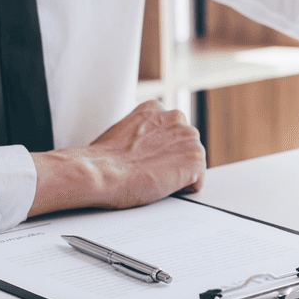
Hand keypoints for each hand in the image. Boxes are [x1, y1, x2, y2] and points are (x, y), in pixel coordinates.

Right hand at [29, 100, 205, 215]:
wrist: (101, 172)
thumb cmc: (103, 160)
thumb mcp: (122, 132)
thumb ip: (142, 133)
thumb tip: (143, 147)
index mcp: (156, 109)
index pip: (170, 131)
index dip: (158, 151)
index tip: (145, 159)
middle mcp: (176, 118)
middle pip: (184, 146)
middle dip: (171, 161)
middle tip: (147, 172)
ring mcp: (189, 138)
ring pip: (192, 164)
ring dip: (177, 175)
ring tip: (151, 178)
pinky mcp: (196, 159)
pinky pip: (196, 182)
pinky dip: (182, 190)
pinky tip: (161, 186)